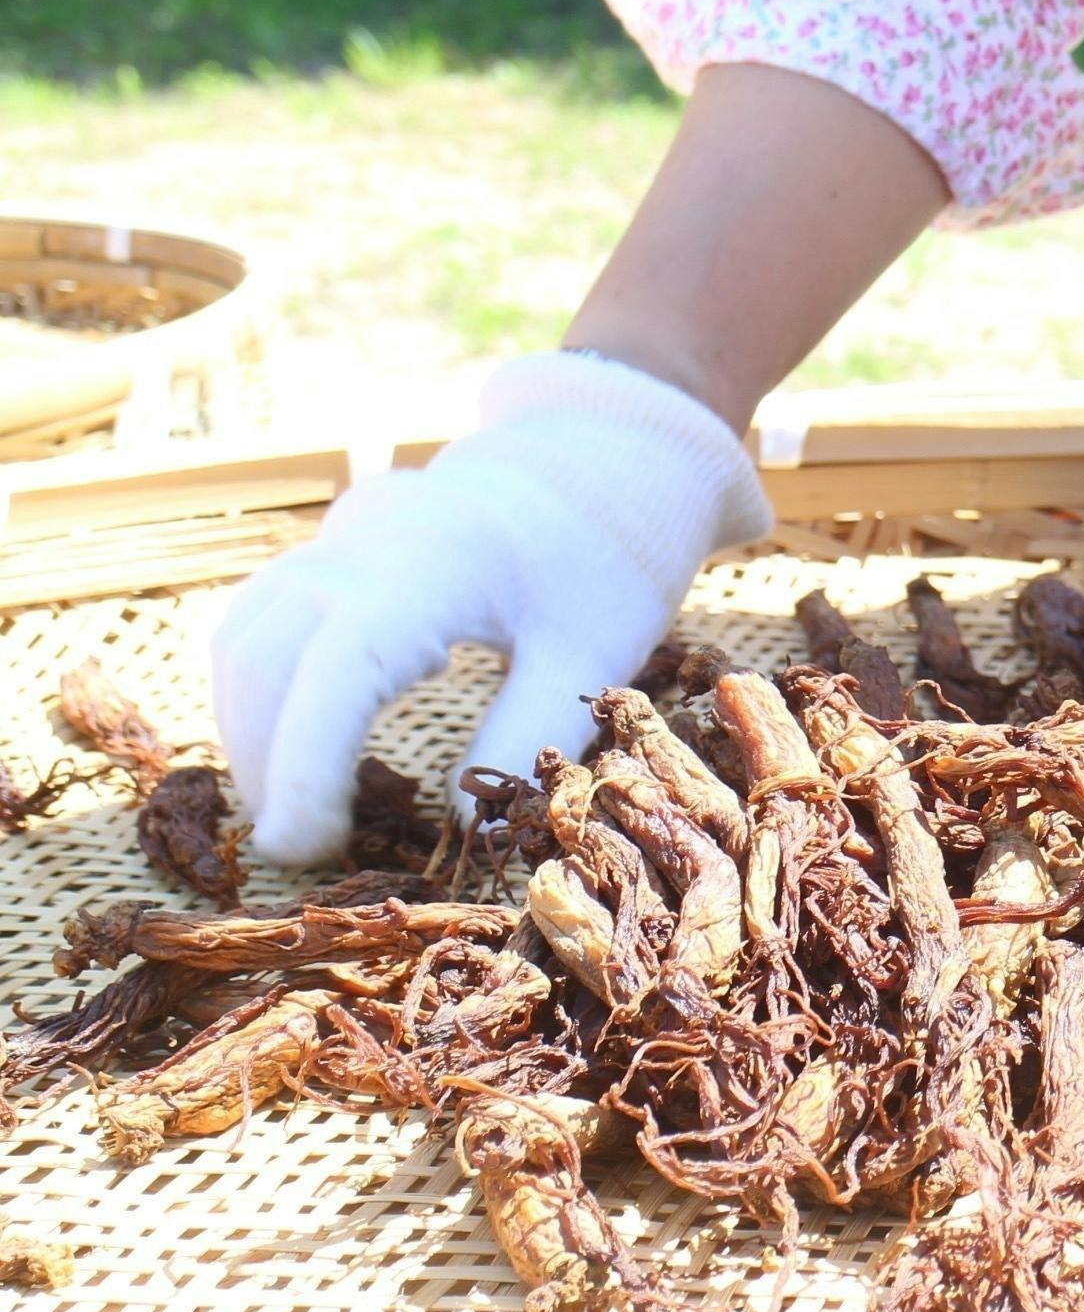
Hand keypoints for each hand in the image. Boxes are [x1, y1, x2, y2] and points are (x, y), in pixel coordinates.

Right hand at [213, 351, 771, 864]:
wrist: (604, 462)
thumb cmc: (607, 562)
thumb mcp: (591, 654)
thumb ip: (527, 732)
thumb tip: (459, 828)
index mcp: (435, 563)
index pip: (338, 669)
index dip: (305, 762)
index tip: (302, 843)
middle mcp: (365, 541)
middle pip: (267, 655)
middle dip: (268, 759)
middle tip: (302, 849)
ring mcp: (339, 536)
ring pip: (247, 633)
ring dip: (253, 725)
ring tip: (295, 808)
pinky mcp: (332, 546)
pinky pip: (262, 615)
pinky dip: (264, 684)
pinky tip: (301, 742)